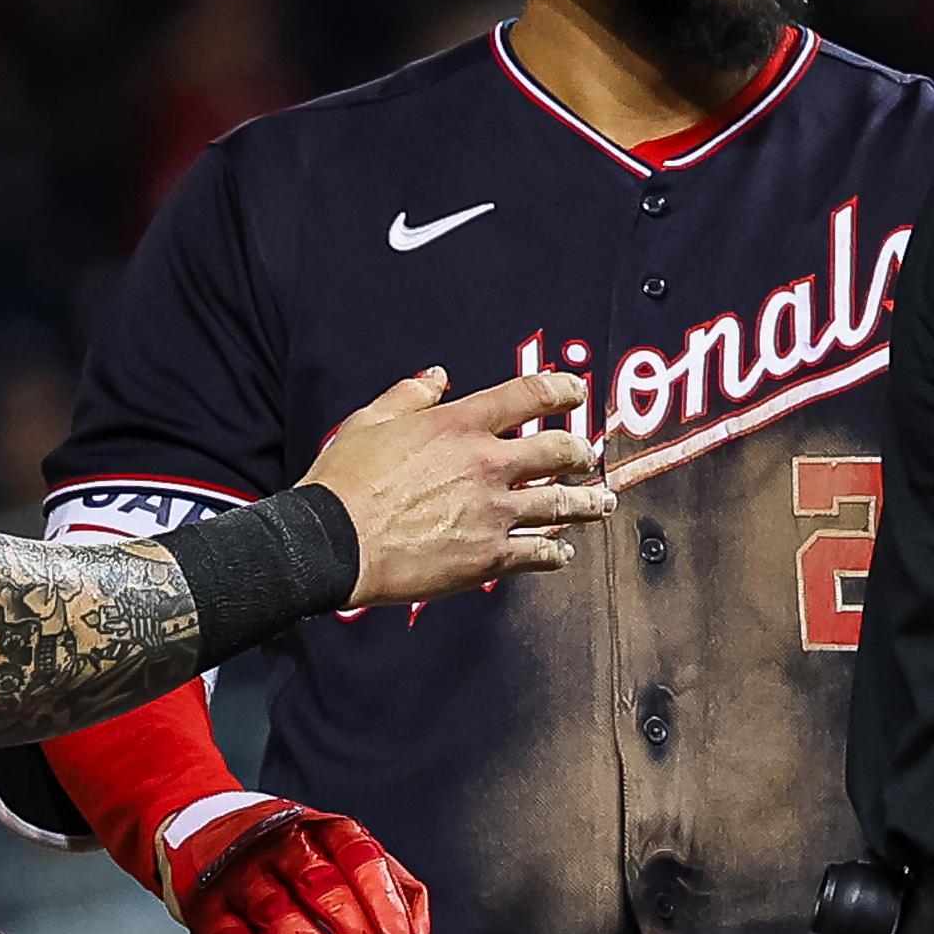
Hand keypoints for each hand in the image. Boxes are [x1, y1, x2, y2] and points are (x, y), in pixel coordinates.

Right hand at [165, 802, 432, 933]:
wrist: (206, 830)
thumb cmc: (288, 850)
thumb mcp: (344, 853)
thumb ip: (390, 886)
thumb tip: (418, 933)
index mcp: (321, 831)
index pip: (357, 854)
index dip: (381, 895)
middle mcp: (281, 847)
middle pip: (319, 883)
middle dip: (352, 931)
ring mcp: (242, 876)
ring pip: (277, 911)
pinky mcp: (208, 908)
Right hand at [302, 369, 614, 606]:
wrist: (332, 543)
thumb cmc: (345, 482)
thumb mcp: (371, 422)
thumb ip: (409, 396)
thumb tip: (436, 376)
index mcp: (459, 424)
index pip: (527, 396)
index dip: (561, 390)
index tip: (576, 393)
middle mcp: (486, 463)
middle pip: (559, 450)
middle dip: (582, 454)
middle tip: (590, 458)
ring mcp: (493, 512)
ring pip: (561, 504)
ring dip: (587, 504)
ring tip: (601, 504)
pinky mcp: (489, 556)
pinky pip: (539, 552)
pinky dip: (556, 553)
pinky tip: (563, 553)